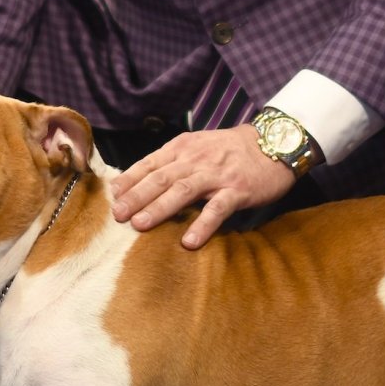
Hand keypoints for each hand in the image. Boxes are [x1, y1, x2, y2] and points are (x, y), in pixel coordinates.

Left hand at [108, 126, 296, 250]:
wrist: (273, 144)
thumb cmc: (230, 150)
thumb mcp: (197, 147)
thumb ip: (172, 162)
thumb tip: (139, 183)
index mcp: (183, 148)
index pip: (149, 163)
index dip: (129, 180)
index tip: (111, 196)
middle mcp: (196, 159)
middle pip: (160, 178)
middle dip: (136, 196)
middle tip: (117, 215)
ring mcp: (216, 175)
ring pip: (182, 190)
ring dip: (159, 208)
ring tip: (140, 225)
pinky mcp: (237, 190)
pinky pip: (217, 209)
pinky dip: (202, 224)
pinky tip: (189, 241)